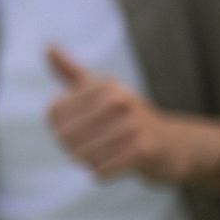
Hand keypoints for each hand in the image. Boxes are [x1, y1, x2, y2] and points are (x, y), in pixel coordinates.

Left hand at [46, 46, 193, 181]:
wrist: (171, 145)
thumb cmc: (126, 117)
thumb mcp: (100, 90)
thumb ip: (71, 71)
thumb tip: (47, 45)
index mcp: (104, 85)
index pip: (54, 110)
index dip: (57, 127)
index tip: (72, 131)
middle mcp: (119, 99)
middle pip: (66, 133)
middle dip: (71, 147)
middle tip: (82, 152)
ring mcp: (134, 124)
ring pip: (84, 153)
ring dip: (86, 161)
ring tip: (94, 161)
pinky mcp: (144, 149)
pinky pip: (104, 167)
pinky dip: (99, 173)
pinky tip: (100, 173)